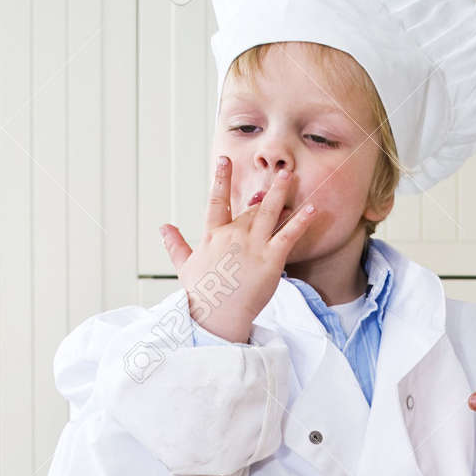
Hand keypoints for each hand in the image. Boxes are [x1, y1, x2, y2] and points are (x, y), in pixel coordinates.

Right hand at [159, 158, 317, 342]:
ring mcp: (253, 245)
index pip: (218, 201)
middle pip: (251, 208)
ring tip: (289, 175)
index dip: (221, 179)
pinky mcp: (271, 259)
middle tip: (280, 173)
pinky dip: (301, 221)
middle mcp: (233, 235)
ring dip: (281, 192)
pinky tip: (312, 209)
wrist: (216, 316)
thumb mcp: (184, 267)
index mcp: (213, 236)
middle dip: (266, 192)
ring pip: (269, 212)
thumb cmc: (201, 294)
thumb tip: (163, 228)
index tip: (225, 160)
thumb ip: (176, 245)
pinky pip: (289, 235)